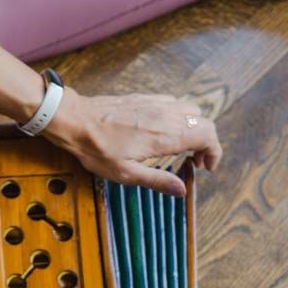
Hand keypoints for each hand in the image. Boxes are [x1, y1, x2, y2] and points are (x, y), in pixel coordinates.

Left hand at [42, 89, 221, 196]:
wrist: (73, 119)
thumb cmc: (95, 148)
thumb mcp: (124, 173)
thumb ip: (156, 181)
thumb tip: (182, 190)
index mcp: (165, 136)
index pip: (208, 136)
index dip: (214, 153)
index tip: (206, 168)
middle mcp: (166, 115)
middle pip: (204, 123)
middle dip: (207, 143)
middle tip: (195, 161)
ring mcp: (156, 103)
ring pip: (191, 111)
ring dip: (194, 129)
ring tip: (182, 147)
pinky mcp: (145, 97)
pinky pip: (174, 103)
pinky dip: (179, 118)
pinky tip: (164, 131)